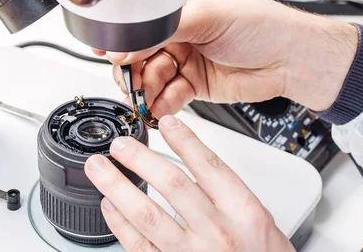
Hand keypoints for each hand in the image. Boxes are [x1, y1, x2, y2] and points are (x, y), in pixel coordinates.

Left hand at [85, 115, 294, 251]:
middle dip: (140, 159)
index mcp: (244, 213)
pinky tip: (109, 206)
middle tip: (121, 145)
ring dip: (117, 186)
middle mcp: (218, 232)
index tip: (166, 123)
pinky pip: (139, 245)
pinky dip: (119, 224)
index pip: (209, 165)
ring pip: (147, 214)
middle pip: (172, 184)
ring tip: (100, 168)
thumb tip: (193, 160)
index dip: (184, 140)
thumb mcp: (262, 221)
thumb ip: (228, 193)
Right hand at [97, 0, 357, 115]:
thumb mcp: (206, 16)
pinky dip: (163, 104)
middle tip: (134, 81)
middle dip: (133, 70)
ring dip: (148, 90)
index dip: (121, 40)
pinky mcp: (194, 84)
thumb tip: (124, 46)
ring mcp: (185, 59)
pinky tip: (164, 106)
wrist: (291, 60)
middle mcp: (178, 32)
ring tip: (153, 95)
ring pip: (150, 79)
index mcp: (177, 6)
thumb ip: (161, 30)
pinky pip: (168, 97)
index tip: (108, 54)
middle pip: (138, 55)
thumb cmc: (260, 25)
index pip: (137, 23)